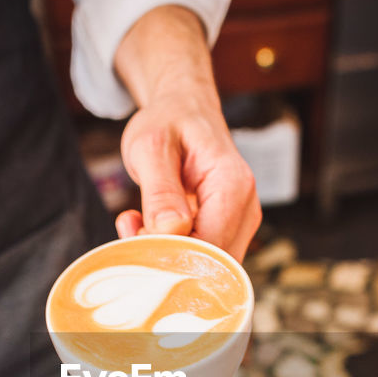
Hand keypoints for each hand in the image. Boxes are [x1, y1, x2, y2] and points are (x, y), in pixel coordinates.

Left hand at [113, 6, 260, 260]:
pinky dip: (169, 249)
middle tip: (131, 226)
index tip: (134, 233)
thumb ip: (160, 190)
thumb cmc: (168, 123)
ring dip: (164, 253)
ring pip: (205, 265)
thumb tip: (171, 231)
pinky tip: (146, 225)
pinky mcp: (227, 231)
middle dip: (165, 256)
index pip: (209, 245)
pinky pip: (201, 256)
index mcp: (233, 186)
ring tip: (136, 220)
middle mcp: (246, 209)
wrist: (184, 111)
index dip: (170, 252)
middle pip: (211, 262)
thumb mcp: (152, 147)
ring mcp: (240, 223)